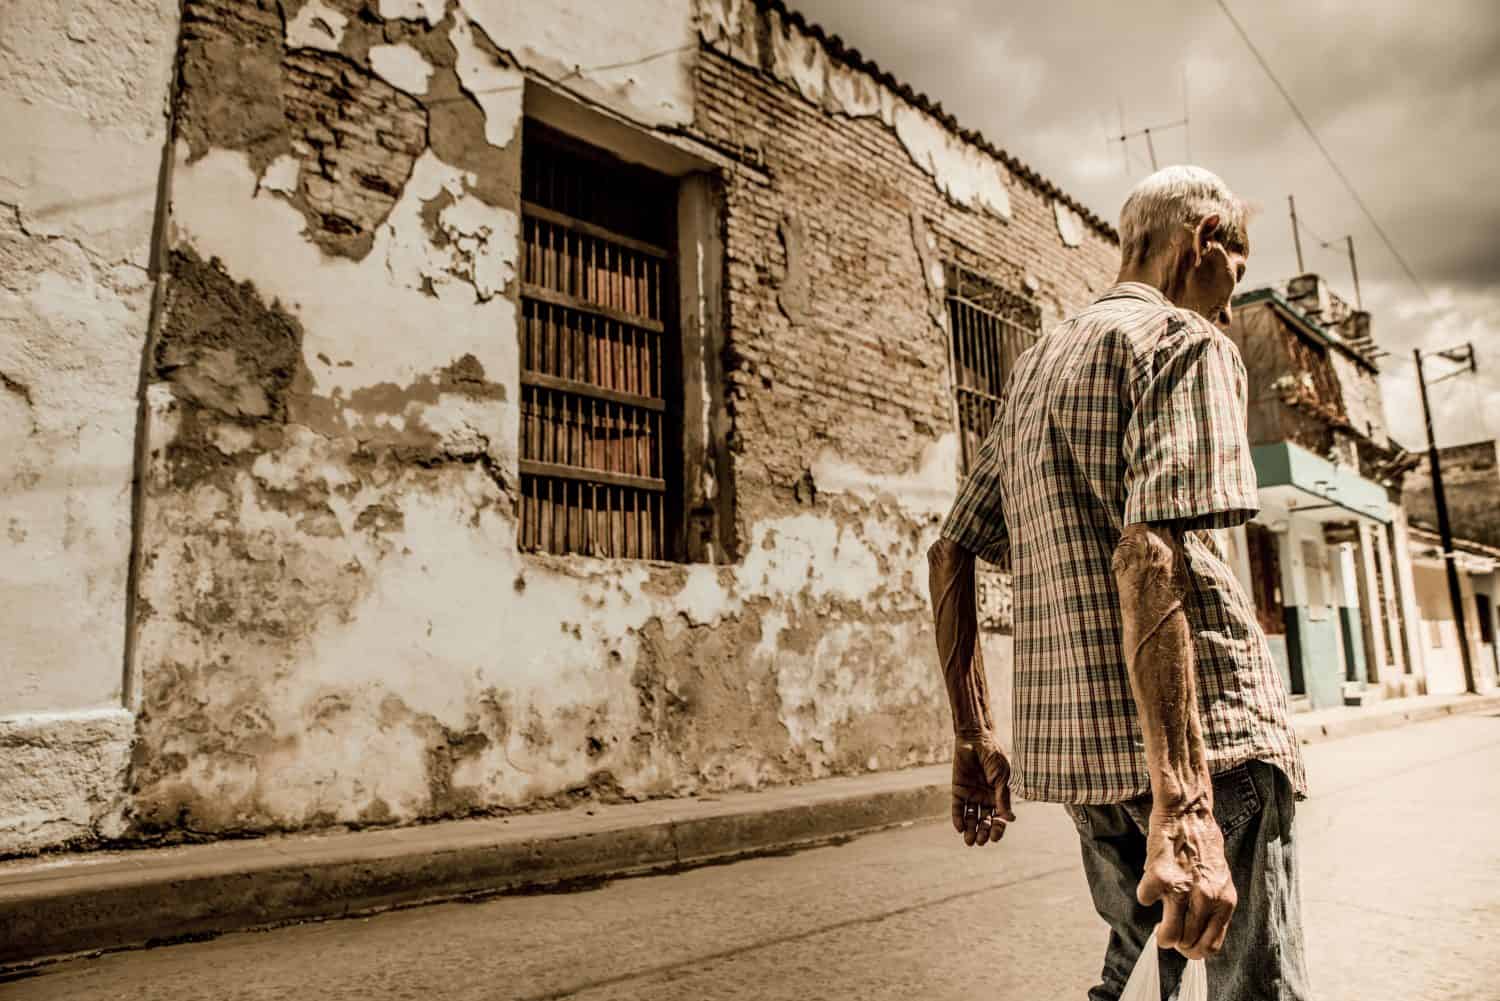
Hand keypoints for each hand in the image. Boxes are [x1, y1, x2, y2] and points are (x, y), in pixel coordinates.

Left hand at [950, 734, 1015, 845]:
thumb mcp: (1001, 777)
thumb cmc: (993, 756)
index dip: (998, 830)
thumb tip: (1011, 819)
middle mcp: (986, 799)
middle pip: (985, 822)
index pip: (1000, 819)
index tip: (995, 838)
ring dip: (970, 830)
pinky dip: (958, 818)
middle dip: (984, 833)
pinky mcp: (958, 791)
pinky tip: (959, 828)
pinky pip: (958, 808)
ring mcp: (972, 795)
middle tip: (981, 841)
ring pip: (971, 818)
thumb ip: (1003, 797)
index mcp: (999, 797)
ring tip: (970, 841)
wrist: (976, 740)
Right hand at [1138, 806, 1236, 958]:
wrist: (1188, 813)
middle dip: (1176, 941)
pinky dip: (1145, 892)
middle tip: (1169, 928)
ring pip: (1169, 936)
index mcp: (1224, 902)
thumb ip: (1212, 907)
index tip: (1184, 943)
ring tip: (1159, 922)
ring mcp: (1183, 889)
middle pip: (1188, 944)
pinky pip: (1145, 900)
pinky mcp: (1159, 877)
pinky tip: (1152, 881)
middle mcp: (1207, 899)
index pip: (1210, 946)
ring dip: (1161, 933)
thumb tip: (1197, 934)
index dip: (1194, 950)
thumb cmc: (1202, 847)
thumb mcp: (1219, 881)